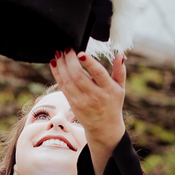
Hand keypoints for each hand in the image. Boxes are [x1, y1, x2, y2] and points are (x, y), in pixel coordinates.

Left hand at [50, 49, 126, 174]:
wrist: (104, 127)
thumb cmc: (113, 103)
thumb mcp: (120, 88)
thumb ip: (120, 71)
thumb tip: (120, 54)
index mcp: (108, 89)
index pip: (98, 74)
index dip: (89, 64)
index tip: (80, 53)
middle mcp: (95, 96)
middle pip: (79, 76)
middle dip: (70, 60)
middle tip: (66, 48)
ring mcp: (82, 101)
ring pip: (68, 81)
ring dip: (61, 65)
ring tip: (58, 52)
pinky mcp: (72, 103)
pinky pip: (62, 86)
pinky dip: (57, 74)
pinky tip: (54, 63)